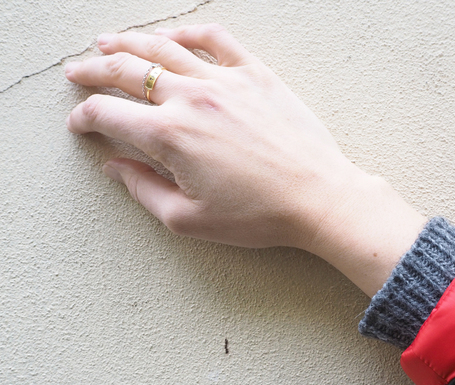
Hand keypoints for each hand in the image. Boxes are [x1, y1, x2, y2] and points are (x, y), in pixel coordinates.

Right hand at [65, 24, 425, 295]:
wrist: (317, 198)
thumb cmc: (259, 215)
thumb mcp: (189, 219)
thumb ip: (143, 190)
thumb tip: (115, 167)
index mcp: (171, 136)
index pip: (108, 114)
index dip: (85, 117)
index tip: (80, 123)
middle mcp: (192, 99)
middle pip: (127, 71)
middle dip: (93, 70)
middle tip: (77, 71)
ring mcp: (226, 82)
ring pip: (164, 48)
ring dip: (130, 42)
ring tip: (109, 42)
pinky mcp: (256, 75)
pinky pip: (216, 40)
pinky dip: (190, 34)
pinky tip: (175, 37)